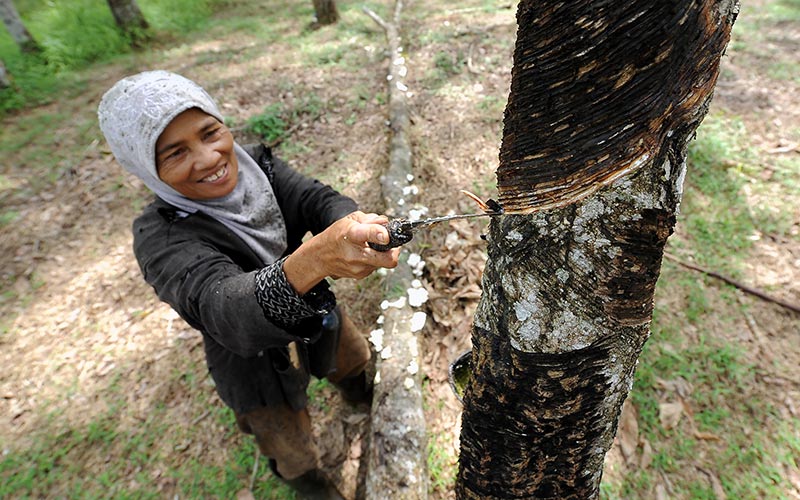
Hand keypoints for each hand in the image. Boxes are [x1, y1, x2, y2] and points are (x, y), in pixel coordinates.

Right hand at [283, 211, 400, 294]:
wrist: (320, 257)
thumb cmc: (336, 235)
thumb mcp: (350, 220)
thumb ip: (371, 219)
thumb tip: (387, 222)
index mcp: (351, 234)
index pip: (367, 234)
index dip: (380, 234)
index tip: (386, 235)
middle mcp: (355, 254)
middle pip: (386, 260)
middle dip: (395, 252)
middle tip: (394, 243)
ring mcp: (359, 267)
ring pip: (384, 261)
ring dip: (383, 253)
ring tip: (371, 246)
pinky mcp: (361, 275)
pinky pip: (377, 265)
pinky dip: (376, 258)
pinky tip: (364, 253)